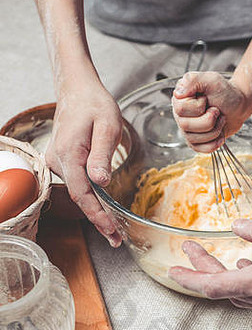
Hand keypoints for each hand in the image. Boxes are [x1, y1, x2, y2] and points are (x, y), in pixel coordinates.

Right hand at [46, 82, 121, 246]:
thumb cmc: (96, 105)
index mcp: (69, 154)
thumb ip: (101, 154)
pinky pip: (76, 184)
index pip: (83, 193)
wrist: (78, 90)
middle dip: (98, 220)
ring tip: (112, 229)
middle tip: (116, 239)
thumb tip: (100, 181)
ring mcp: (57, 161)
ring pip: (78, 192)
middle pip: (79, 197)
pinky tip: (102, 208)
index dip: (97, 215)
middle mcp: (57, 161)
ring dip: (95, 210)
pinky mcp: (62, 161)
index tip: (111, 231)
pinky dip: (90, 198)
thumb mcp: (107, 126)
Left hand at [168, 211, 251, 313]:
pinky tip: (246, 262)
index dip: (191, 277)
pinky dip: (246, 280)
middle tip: (190, 251)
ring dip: (225, 275)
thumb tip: (239, 228)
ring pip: (243, 294)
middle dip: (204, 270)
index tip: (175, 268)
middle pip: (226, 289)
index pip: (215, 285)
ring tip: (212, 256)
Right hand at [172, 71, 250, 151]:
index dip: (199, 106)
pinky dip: (215, 142)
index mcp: (180, 98)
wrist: (239, 106)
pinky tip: (220, 133)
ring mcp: (187, 130)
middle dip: (209, 120)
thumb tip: (178, 93)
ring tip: (219, 119)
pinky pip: (201, 149)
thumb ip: (193, 80)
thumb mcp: (212, 80)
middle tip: (217, 111)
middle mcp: (180, 114)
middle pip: (185, 126)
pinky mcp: (196, 142)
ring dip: (214, 130)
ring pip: (194, 139)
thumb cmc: (226, 92)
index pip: (180, 109)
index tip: (207, 99)